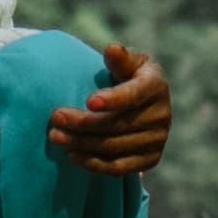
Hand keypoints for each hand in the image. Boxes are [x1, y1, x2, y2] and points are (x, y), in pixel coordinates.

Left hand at [49, 50, 174, 180]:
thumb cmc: (129, 77)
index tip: (88, 101)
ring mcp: (157, 140)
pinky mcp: (150, 160)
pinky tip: (72, 155)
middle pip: (118, 124)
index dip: (113, 99)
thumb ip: (120, 58)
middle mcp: (162, 115)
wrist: (145, 105)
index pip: (134, 95)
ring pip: (113, 147)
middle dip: (83, 123)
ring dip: (81, 143)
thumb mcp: (128, 62)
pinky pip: (118, 168)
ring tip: (56, 136)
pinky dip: (93, 163)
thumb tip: (112, 49)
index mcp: (156, 86)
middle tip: (55, 118)